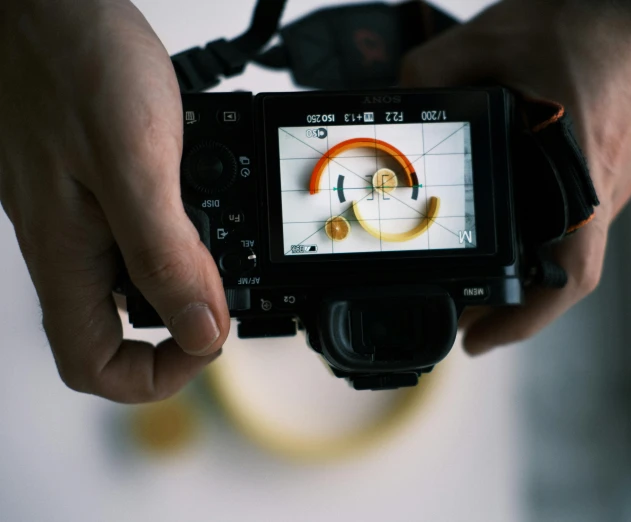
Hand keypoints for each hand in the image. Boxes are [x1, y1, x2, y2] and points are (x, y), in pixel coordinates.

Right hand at [0, 0, 228, 402]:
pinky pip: (133, 235)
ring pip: (129, 283)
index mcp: (67, 255)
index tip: (205, 340)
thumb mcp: (136, 165)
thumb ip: (165, 254)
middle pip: (116, 330)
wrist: (49, 3)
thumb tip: (201, 332)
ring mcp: (76, 216)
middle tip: (225, 288)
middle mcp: (67, 246)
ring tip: (222, 246)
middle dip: (178, 324)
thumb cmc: (77, 64)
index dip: (154, 375)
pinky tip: (201, 203)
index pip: (95, 364)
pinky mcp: (91, 187)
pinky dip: (176, 233)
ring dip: (181, 278)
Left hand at [402, 0, 630, 354]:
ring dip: (530, 264)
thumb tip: (398, 96)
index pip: (567, 274)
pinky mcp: (619, 157)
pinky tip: (517, 211)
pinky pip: (583, 210)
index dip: (524, 321)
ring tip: (483, 267)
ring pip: (573, 242)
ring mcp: (618, 174)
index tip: (478, 341)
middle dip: (511, 300)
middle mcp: (606, 185)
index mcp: (582, 171)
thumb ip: (435, 70)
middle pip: (562, 270)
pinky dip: (546, 228)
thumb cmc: (601, 18)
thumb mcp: (495, 39)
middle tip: (464, 308)